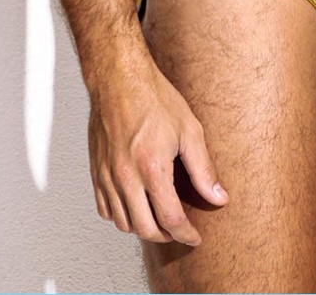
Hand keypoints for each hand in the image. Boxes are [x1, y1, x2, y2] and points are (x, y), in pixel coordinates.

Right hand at [88, 57, 228, 244]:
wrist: (119, 78)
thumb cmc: (153, 98)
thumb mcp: (189, 130)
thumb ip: (203, 169)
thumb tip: (218, 197)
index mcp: (151, 168)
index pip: (170, 219)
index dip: (185, 234)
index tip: (194, 236)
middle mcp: (126, 177)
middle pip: (145, 228)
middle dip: (166, 236)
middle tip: (179, 230)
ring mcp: (107, 176)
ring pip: (123, 223)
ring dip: (143, 227)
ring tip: (159, 218)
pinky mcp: (96, 171)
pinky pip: (104, 209)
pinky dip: (120, 216)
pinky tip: (135, 205)